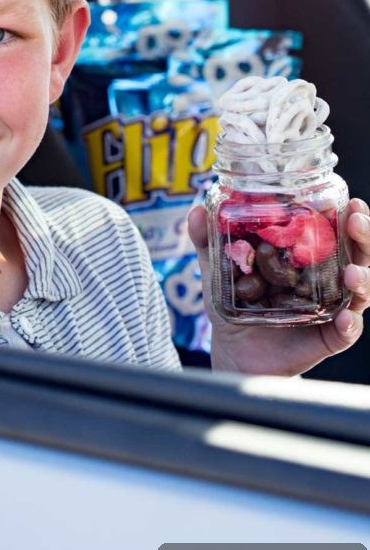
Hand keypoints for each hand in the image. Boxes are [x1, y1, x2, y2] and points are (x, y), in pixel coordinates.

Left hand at [187, 198, 369, 375]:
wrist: (234, 351)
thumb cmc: (235, 306)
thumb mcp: (219, 271)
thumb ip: (208, 242)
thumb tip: (195, 211)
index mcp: (307, 257)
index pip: (334, 230)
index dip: (345, 214)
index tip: (347, 199)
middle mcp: (326, 279)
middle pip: (355, 253)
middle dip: (362, 236)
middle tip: (355, 220)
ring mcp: (331, 307)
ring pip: (359, 290)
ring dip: (362, 277)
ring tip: (353, 272)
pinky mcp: (329, 337)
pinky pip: (346, 331)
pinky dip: (350, 325)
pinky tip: (346, 318)